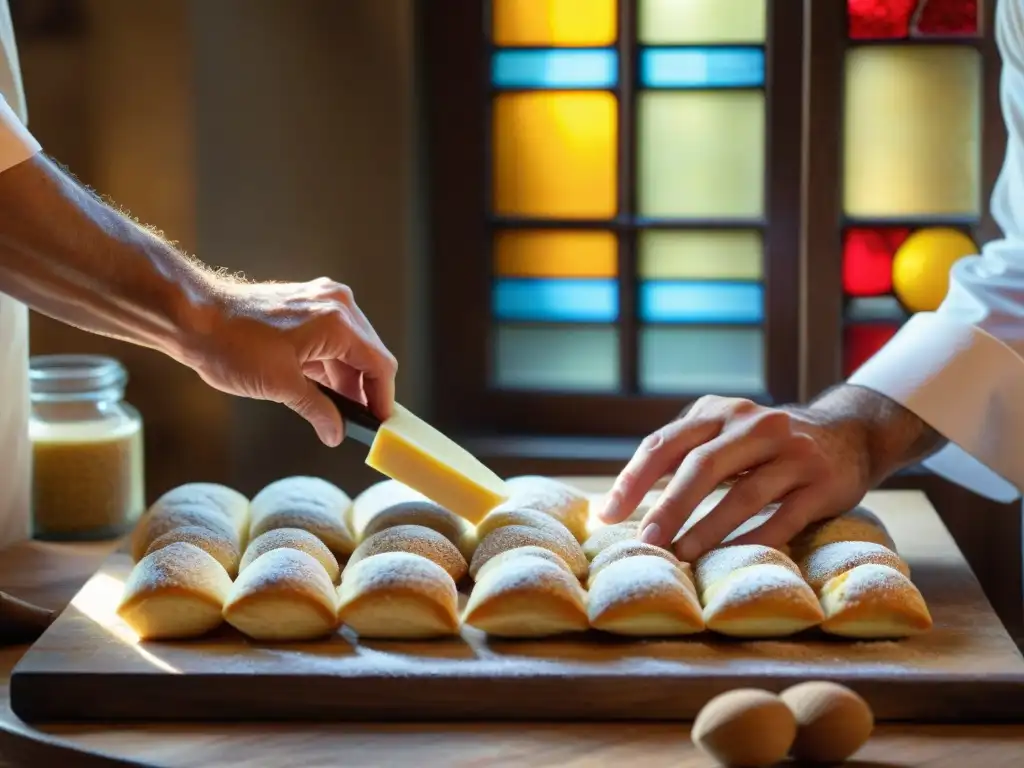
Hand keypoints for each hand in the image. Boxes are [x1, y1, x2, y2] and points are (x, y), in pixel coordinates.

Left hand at [182, 276, 397, 446]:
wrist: (192, 316)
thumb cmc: (233, 345)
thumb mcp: (282, 386)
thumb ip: (319, 410)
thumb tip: (337, 433)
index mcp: (338, 322)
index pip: (380, 365)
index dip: (383, 398)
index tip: (381, 424)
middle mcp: (337, 305)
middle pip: (369, 355)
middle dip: (365, 390)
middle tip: (359, 424)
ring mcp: (321, 301)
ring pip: (350, 348)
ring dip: (346, 379)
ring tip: (337, 412)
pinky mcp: (306, 305)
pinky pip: (331, 339)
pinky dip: (330, 365)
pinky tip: (321, 390)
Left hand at [599, 396, 871, 560]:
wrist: (848, 433)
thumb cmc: (764, 445)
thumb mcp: (724, 433)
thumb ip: (682, 455)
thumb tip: (620, 502)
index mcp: (718, 412)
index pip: (666, 443)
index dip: (634, 478)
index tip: (609, 513)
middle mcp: (755, 425)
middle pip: (703, 466)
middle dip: (670, 506)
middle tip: (646, 541)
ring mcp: (792, 453)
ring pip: (744, 494)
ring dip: (708, 529)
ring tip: (682, 556)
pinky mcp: (823, 483)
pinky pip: (785, 517)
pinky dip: (755, 541)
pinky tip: (732, 561)